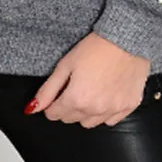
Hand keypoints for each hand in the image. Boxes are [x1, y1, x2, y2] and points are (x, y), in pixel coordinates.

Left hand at [23, 33, 150, 127]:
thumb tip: (32, 108)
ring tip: (88, 91)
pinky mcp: (129, 107)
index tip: (55, 94)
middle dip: (67, 107)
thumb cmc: (96, 47)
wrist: (126, 38)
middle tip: (72, 88)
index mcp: (77, 99)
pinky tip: (104, 95)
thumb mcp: (65, 64)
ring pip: (90, 123)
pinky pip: (111, 121)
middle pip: (71, 119)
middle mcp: (95, 110)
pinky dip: (105, 112)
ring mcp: (113, 110)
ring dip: (85, 112)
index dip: (51, 104)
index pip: (54, 114)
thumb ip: (48, 90)